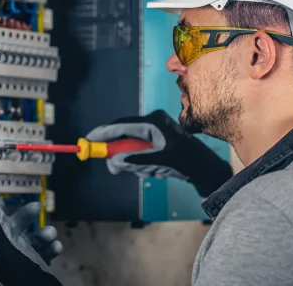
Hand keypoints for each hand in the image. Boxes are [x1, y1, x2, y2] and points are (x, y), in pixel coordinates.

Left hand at [0, 198, 62, 285]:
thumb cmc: (18, 268)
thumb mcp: (4, 245)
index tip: (2, 200)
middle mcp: (8, 250)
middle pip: (16, 226)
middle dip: (27, 216)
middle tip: (37, 206)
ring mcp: (24, 256)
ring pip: (33, 238)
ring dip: (44, 234)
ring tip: (52, 234)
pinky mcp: (37, 263)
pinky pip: (44, 250)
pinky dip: (51, 247)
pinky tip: (57, 247)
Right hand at [86, 110, 232, 196]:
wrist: (204, 167)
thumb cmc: (186, 161)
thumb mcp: (161, 161)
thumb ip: (136, 160)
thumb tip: (114, 161)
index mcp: (152, 122)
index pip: (122, 125)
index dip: (104, 132)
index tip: (89, 140)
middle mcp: (151, 123)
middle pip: (124, 136)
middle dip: (121, 154)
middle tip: (115, 169)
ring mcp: (152, 131)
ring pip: (130, 147)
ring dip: (135, 163)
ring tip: (151, 171)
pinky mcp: (154, 140)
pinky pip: (138, 151)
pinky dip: (141, 163)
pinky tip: (155, 170)